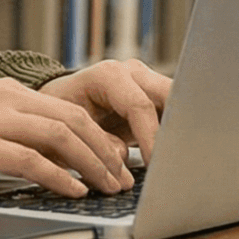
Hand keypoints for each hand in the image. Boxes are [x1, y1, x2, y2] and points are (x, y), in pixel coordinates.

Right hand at [0, 77, 132, 195]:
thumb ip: (12, 130)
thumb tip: (53, 157)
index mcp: (6, 91)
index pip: (67, 108)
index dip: (98, 136)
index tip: (116, 162)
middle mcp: (3, 98)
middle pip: (73, 118)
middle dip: (104, 151)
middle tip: (123, 178)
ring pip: (59, 135)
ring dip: (91, 164)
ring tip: (107, 186)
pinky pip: (30, 159)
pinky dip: (59, 176)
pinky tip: (73, 191)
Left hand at [40, 59, 173, 165]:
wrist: (59, 103)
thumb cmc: (60, 115)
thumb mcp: (71, 129)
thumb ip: (98, 141)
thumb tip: (122, 158)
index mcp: (109, 75)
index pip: (140, 106)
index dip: (152, 138)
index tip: (157, 165)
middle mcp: (132, 73)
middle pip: (170, 98)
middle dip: (175, 130)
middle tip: (177, 162)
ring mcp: (146, 82)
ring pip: (178, 103)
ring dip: (179, 131)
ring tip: (179, 161)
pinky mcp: (155, 96)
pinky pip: (174, 112)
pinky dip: (175, 133)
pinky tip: (175, 155)